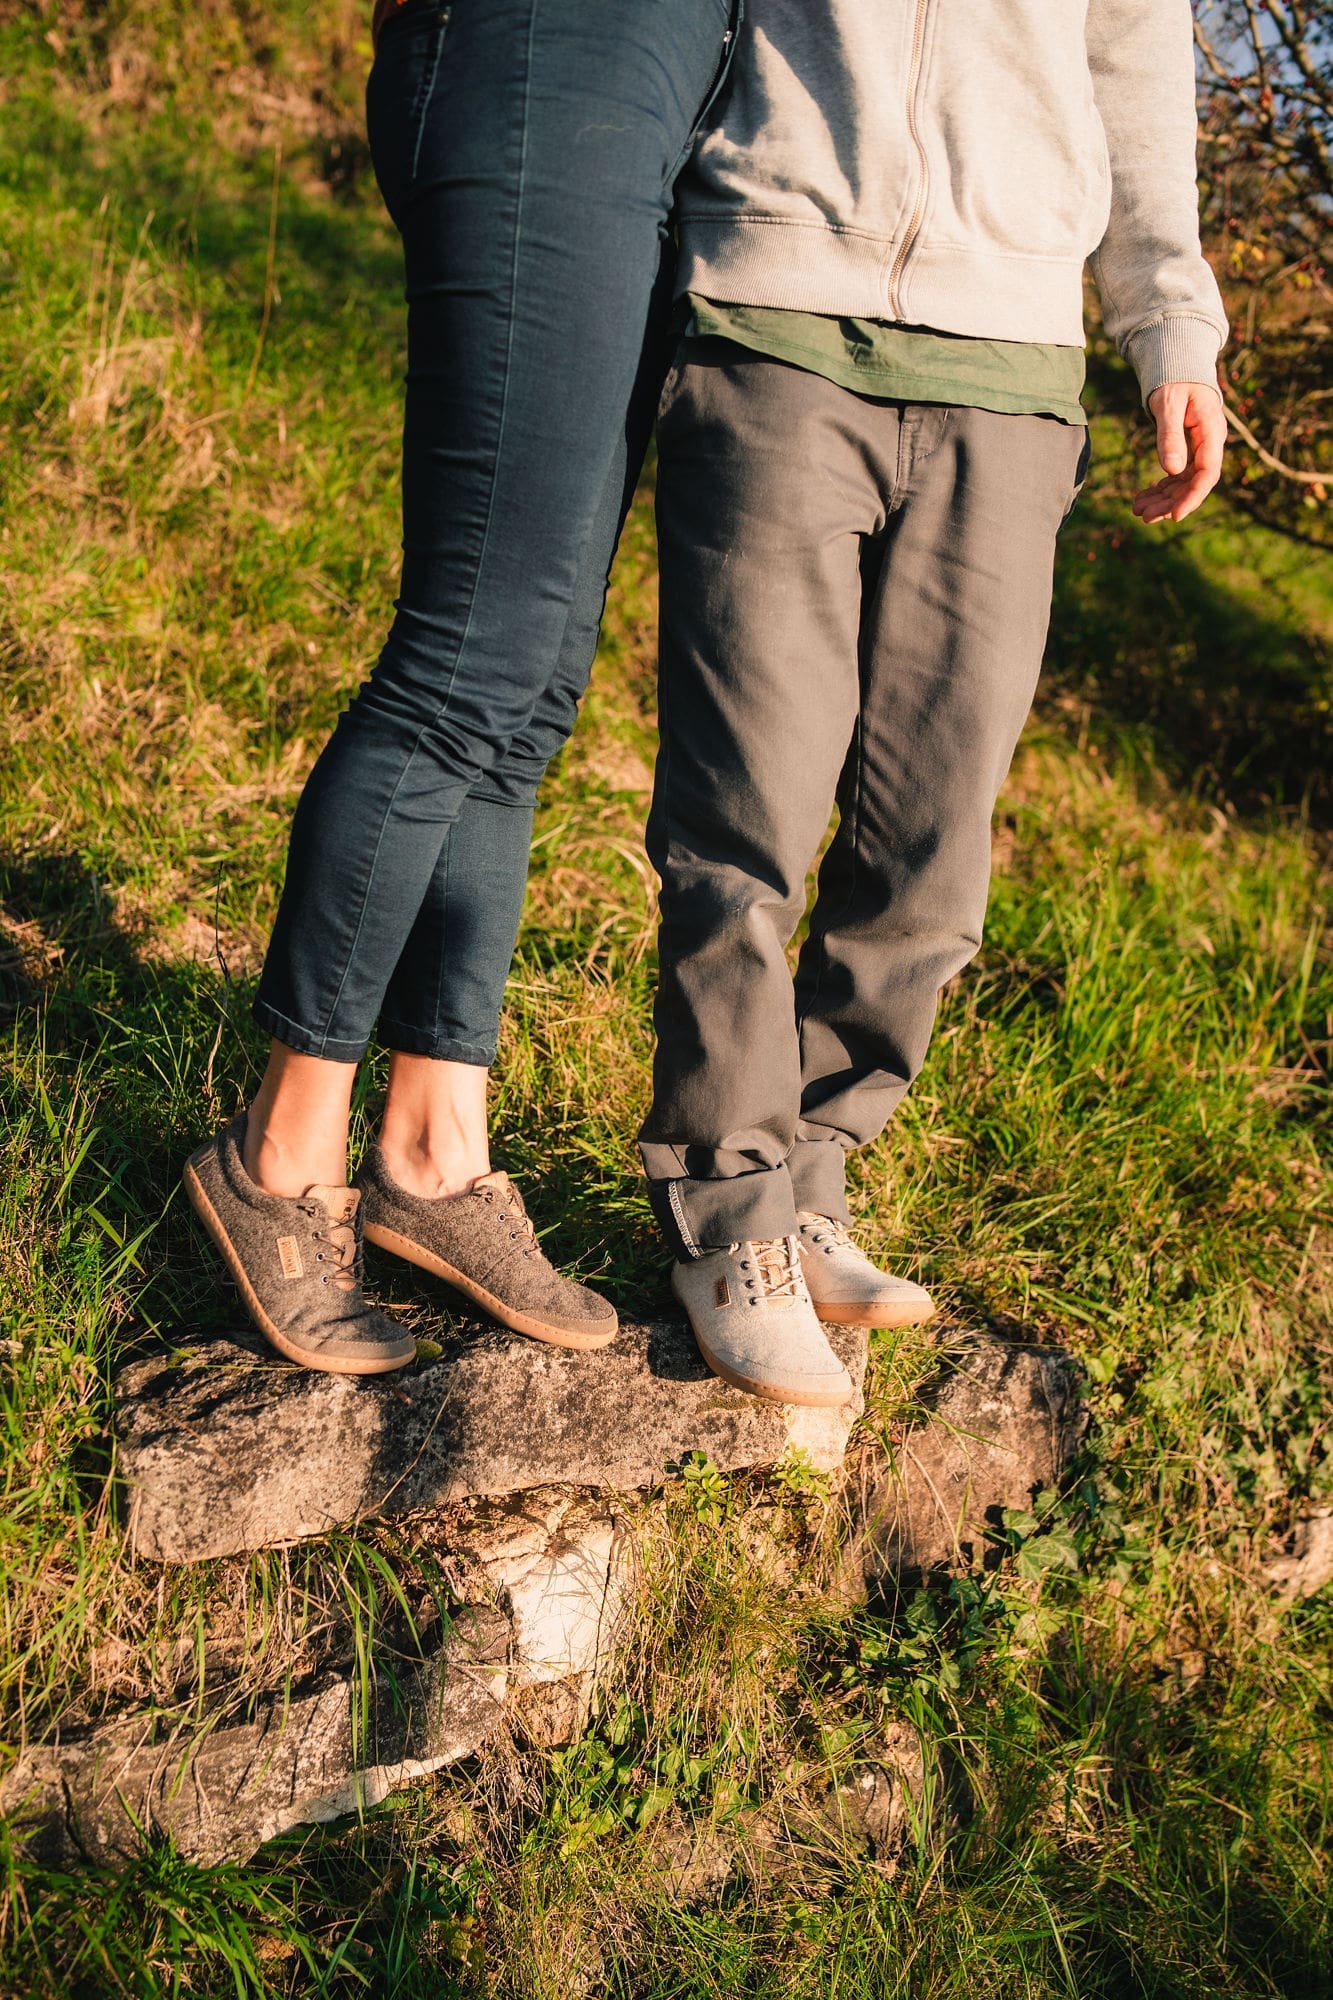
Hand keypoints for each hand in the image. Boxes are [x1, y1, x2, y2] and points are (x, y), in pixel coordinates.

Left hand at [1133, 383, 1225, 523]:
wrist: (1179, 369)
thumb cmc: (1175, 381)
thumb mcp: (1169, 404)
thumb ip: (1170, 436)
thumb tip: (1171, 470)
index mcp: (1211, 432)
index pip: (1207, 473)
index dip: (1192, 497)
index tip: (1174, 516)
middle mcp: (1209, 445)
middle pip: (1194, 484)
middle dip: (1170, 503)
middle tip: (1143, 516)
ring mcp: (1200, 450)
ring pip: (1183, 483)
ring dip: (1162, 500)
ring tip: (1137, 510)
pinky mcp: (1188, 451)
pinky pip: (1176, 476)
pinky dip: (1160, 489)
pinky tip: (1142, 497)